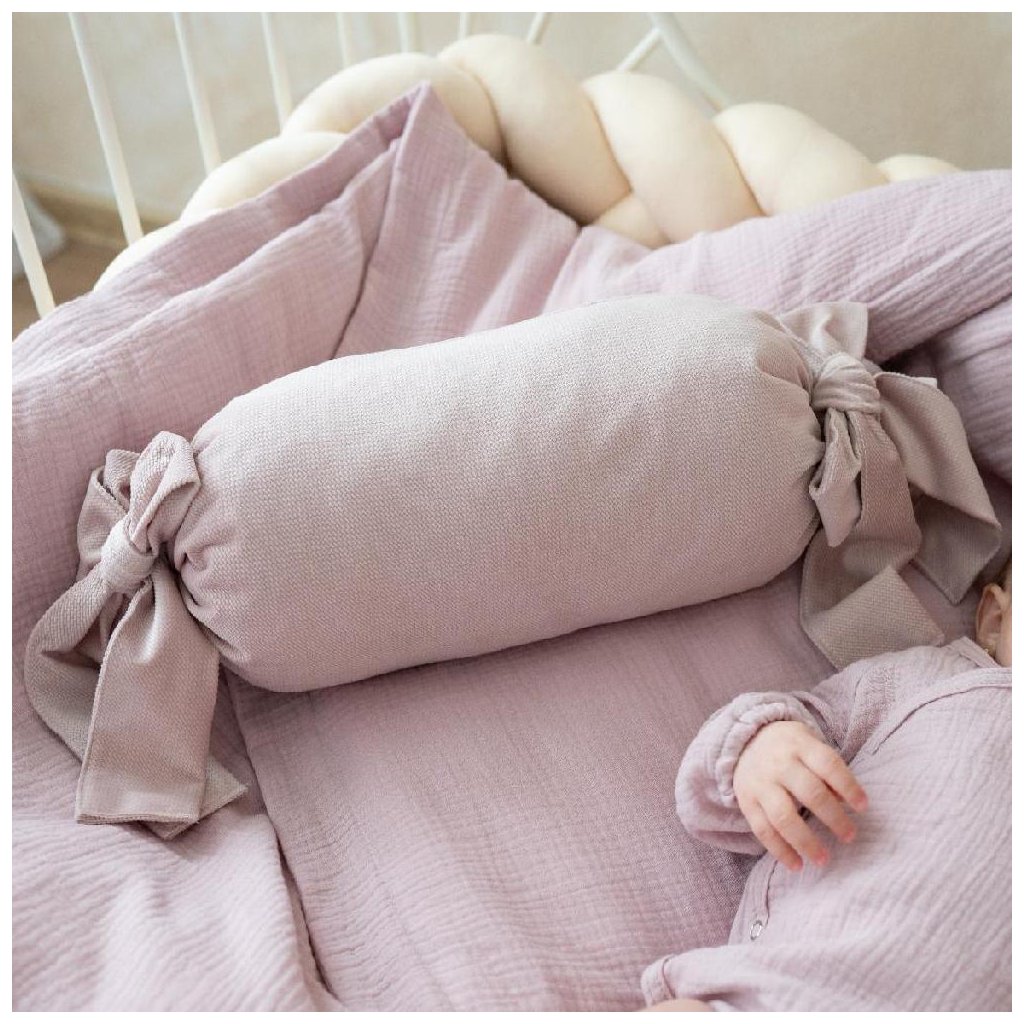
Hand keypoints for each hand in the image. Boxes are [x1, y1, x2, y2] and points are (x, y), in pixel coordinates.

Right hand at [733, 720, 867, 870]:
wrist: (744, 741)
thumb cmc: (789, 748)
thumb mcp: (810, 746)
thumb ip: (828, 771)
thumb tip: (847, 802)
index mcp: (800, 745)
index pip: (828, 764)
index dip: (848, 786)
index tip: (863, 807)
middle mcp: (779, 764)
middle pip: (809, 792)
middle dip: (833, 818)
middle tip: (850, 836)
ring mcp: (760, 784)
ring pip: (783, 816)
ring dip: (806, 842)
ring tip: (823, 860)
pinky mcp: (747, 802)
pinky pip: (762, 830)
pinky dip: (780, 850)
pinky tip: (797, 865)